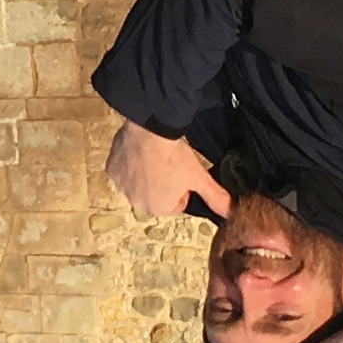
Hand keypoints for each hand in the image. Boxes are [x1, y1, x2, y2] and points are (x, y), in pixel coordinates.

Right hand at [105, 120, 229, 222]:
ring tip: (153, 156)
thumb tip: (231, 212)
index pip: (174, 204)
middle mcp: (136, 203)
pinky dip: (129, 164)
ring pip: (137, 184)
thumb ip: (215, 197)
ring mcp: (121, 186)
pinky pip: (122, 171)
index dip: (181, 189)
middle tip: (168, 164)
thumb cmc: (175, 156)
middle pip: (154, 196)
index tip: (182, 174)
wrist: (150, 130)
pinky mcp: (111, 170)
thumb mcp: (199, 177)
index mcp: (158, 208)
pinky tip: (138, 152)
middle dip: (161, 184)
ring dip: (144, 174)